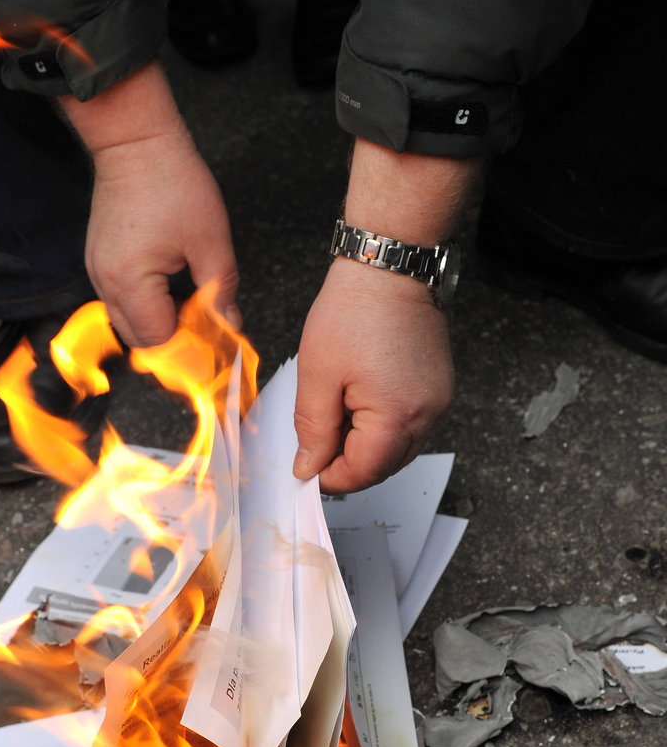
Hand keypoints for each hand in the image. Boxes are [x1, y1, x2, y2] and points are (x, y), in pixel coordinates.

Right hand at [58, 61, 238, 346]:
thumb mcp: (210, 241)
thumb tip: (230, 324)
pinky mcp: (100, 260)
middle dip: (175, 345)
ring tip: (195, 310)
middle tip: (210, 334)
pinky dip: (147, 307)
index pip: (159, 341)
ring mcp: (98, 271)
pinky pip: (121, 301)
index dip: (190, 351)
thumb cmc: (171, 181)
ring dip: (161, 326)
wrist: (135, 142)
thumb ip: (221, 290)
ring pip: (129, 323)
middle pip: (139, 341)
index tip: (218, 350)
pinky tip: (173, 293)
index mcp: (131, 282)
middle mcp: (105, 283)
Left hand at [294, 257, 453, 492]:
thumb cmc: (356, 309)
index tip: (306, 468)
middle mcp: (428, 416)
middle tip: (316, 443)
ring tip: (337, 415)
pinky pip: (410, 427)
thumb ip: (313, 430)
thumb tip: (310, 468)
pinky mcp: (439, 391)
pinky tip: (360, 404)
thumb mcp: (318, 374)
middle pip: (384, 467)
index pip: (363, 473)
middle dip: (348, 464)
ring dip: (366, 447)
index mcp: (397, 415)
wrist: (390, 269)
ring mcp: (438, 403)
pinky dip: (383, 428)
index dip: (329, 477)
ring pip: (398, 450)